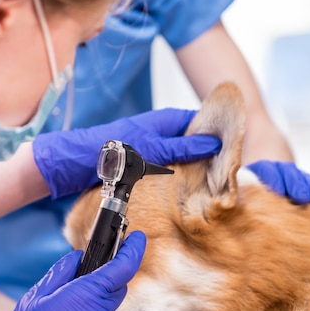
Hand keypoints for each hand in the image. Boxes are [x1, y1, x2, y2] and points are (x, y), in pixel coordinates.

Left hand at [33, 108, 221, 198]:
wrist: (74, 164)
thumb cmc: (108, 149)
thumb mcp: (151, 147)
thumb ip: (181, 146)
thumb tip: (213, 143)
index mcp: (164, 120)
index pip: (199, 121)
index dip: (217, 131)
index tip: (235, 146)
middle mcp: (160, 133)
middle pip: (193, 141)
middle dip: (209, 153)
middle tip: (228, 171)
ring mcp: (153, 150)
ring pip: (182, 157)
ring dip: (194, 168)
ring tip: (213, 182)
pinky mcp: (144, 166)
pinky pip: (169, 169)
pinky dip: (179, 177)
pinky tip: (187, 190)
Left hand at [246, 160, 309, 205]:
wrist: (262, 174)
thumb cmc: (249, 194)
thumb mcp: (244, 193)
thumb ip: (244, 199)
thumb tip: (235, 215)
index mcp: (260, 171)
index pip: (267, 172)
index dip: (273, 180)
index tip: (278, 191)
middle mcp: (280, 170)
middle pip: (290, 175)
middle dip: (297, 186)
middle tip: (303, 199)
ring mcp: (296, 175)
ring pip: (307, 179)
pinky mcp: (309, 181)